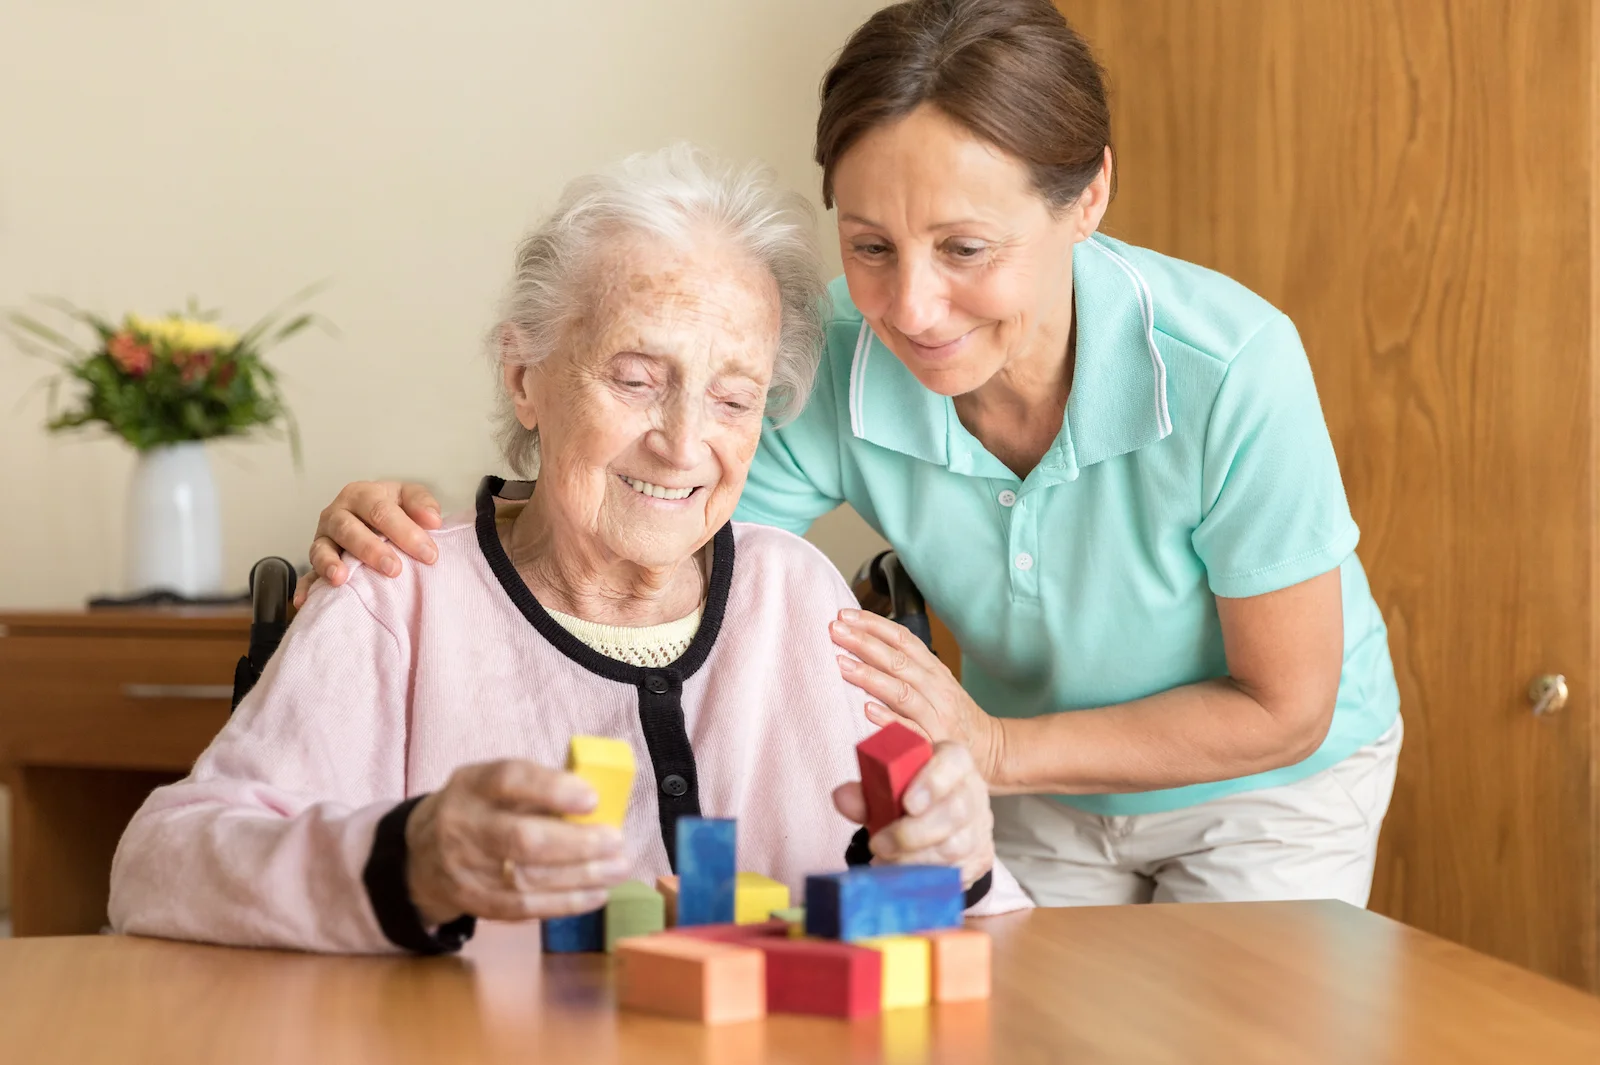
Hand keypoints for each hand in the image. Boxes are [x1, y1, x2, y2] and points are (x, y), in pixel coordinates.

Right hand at [295, 481, 441, 606]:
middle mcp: (337, 514)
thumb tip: (433, 520)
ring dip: (330, 564)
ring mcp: (323, 538)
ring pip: (322, 549)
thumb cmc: (392, 509)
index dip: (405, 532)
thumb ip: (422, 504)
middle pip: (349, 529)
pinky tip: (305, 601)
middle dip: (371, 549)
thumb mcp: (408, 497)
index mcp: (362, 495)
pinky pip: (307, 575)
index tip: (429, 554)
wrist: (373, 517)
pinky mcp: (317, 562)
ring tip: (340, 579)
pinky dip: (305, 587)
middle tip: (393, 569)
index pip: (381, 510)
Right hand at [404, 760, 629, 926]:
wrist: (422, 854)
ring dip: (581, 876)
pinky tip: (596, 894)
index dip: (552, 789)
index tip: (592, 798)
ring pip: (527, 878)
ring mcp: (466, 869)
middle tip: (615, 841)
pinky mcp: (475, 902)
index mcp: (472, 784)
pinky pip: (524, 908)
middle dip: (576, 843)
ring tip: (618, 868)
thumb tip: (599, 800)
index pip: (509, 780)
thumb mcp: (493, 784)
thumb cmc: (479, 809)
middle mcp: (463, 825)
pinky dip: (565, 903)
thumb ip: (537, 788)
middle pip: (521, 838)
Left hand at [830, 609, 1005, 784]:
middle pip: (898, 661)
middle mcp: (936, 688)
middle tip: (835, 631)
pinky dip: (889, 719)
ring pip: (901, 692)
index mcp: (934, 670)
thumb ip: (907, 666)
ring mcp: (936, 716)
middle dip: (865, 643)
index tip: (845, 615)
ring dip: (870, 677)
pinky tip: (866, 710)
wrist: (990, 749)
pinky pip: (910, 730)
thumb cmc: (952, 714)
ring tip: (842, 665)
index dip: (874, 624)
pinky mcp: (934, 744)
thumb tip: (864, 644)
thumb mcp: (936, 683)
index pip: (903, 639)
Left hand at [832, 742, 995, 888]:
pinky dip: (925, 877)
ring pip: (955, 847)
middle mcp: (972, 792)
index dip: (933, 781)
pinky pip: (956, 873)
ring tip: (883, 862)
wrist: (940, 822)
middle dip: (912, 833)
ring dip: (913, 859)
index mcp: (952, 762)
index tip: (907, 804)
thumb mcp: (888, 788)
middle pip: (954, 811)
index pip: (954, 762)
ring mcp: (979, 828)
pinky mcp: (979, 859)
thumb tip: (842, 797)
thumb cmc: (909, 796)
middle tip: (879, 845)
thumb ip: (866, 791)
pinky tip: (902, 877)